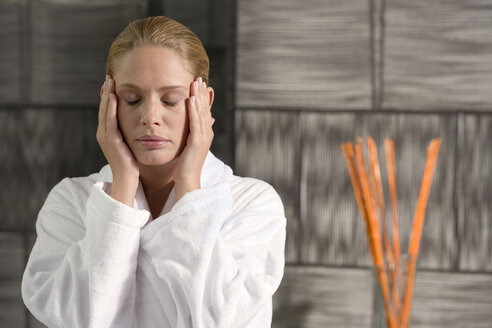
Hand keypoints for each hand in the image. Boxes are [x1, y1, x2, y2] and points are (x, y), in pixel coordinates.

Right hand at [96, 75, 139, 204]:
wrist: (128, 181)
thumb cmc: (132, 164)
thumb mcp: (131, 145)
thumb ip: (131, 133)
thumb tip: (139, 123)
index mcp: (108, 134)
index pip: (108, 111)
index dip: (108, 96)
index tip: (112, 83)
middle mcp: (103, 134)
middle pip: (103, 108)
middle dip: (105, 92)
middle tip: (109, 77)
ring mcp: (105, 137)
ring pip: (104, 112)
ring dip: (106, 96)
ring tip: (109, 82)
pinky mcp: (110, 141)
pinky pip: (109, 121)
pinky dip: (110, 108)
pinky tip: (113, 97)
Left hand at [173, 77, 214, 199]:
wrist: (186, 182)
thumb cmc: (183, 167)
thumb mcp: (186, 147)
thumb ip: (188, 135)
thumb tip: (187, 129)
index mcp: (204, 134)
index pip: (203, 111)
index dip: (201, 97)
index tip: (197, 84)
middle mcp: (206, 134)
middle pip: (205, 109)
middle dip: (201, 93)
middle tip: (198, 78)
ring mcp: (204, 138)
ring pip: (202, 113)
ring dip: (199, 96)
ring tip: (195, 83)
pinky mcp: (198, 142)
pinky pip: (196, 122)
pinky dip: (195, 110)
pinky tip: (192, 99)